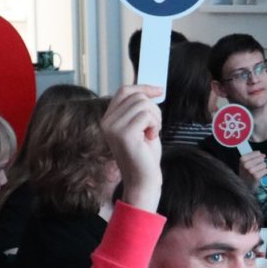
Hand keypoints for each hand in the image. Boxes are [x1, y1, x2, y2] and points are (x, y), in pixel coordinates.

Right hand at [101, 85, 162, 211]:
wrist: (144, 180)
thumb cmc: (145, 155)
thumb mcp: (142, 127)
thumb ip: (141, 110)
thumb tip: (150, 90)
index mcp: (109, 118)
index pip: (124, 91)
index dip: (143, 87)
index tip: (159, 91)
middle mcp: (107, 121)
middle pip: (137, 96)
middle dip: (153, 110)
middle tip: (153, 128)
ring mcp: (113, 127)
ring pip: (143, 104)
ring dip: (155, 119)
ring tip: (150, 134)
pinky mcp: (124, 134)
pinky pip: (146, 116)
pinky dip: (155, 125)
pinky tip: (150, 138)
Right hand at [238, 150, 266, 189]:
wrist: (244, 185)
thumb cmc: (246, 173)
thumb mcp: (246, 163)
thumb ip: (254, 157)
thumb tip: (263, 155)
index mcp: (242, 159)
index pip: (257, 153)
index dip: (259, 156)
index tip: (255, 161)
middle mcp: (246, 164)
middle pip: (261, 158)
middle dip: (261, 162)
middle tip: (256, 167)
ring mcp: (251, 171)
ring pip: (264, 164)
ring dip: (262, 168)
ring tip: (257, 172)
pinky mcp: (256, 176)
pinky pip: (265, 170)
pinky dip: (264, 172)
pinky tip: (259, 175)